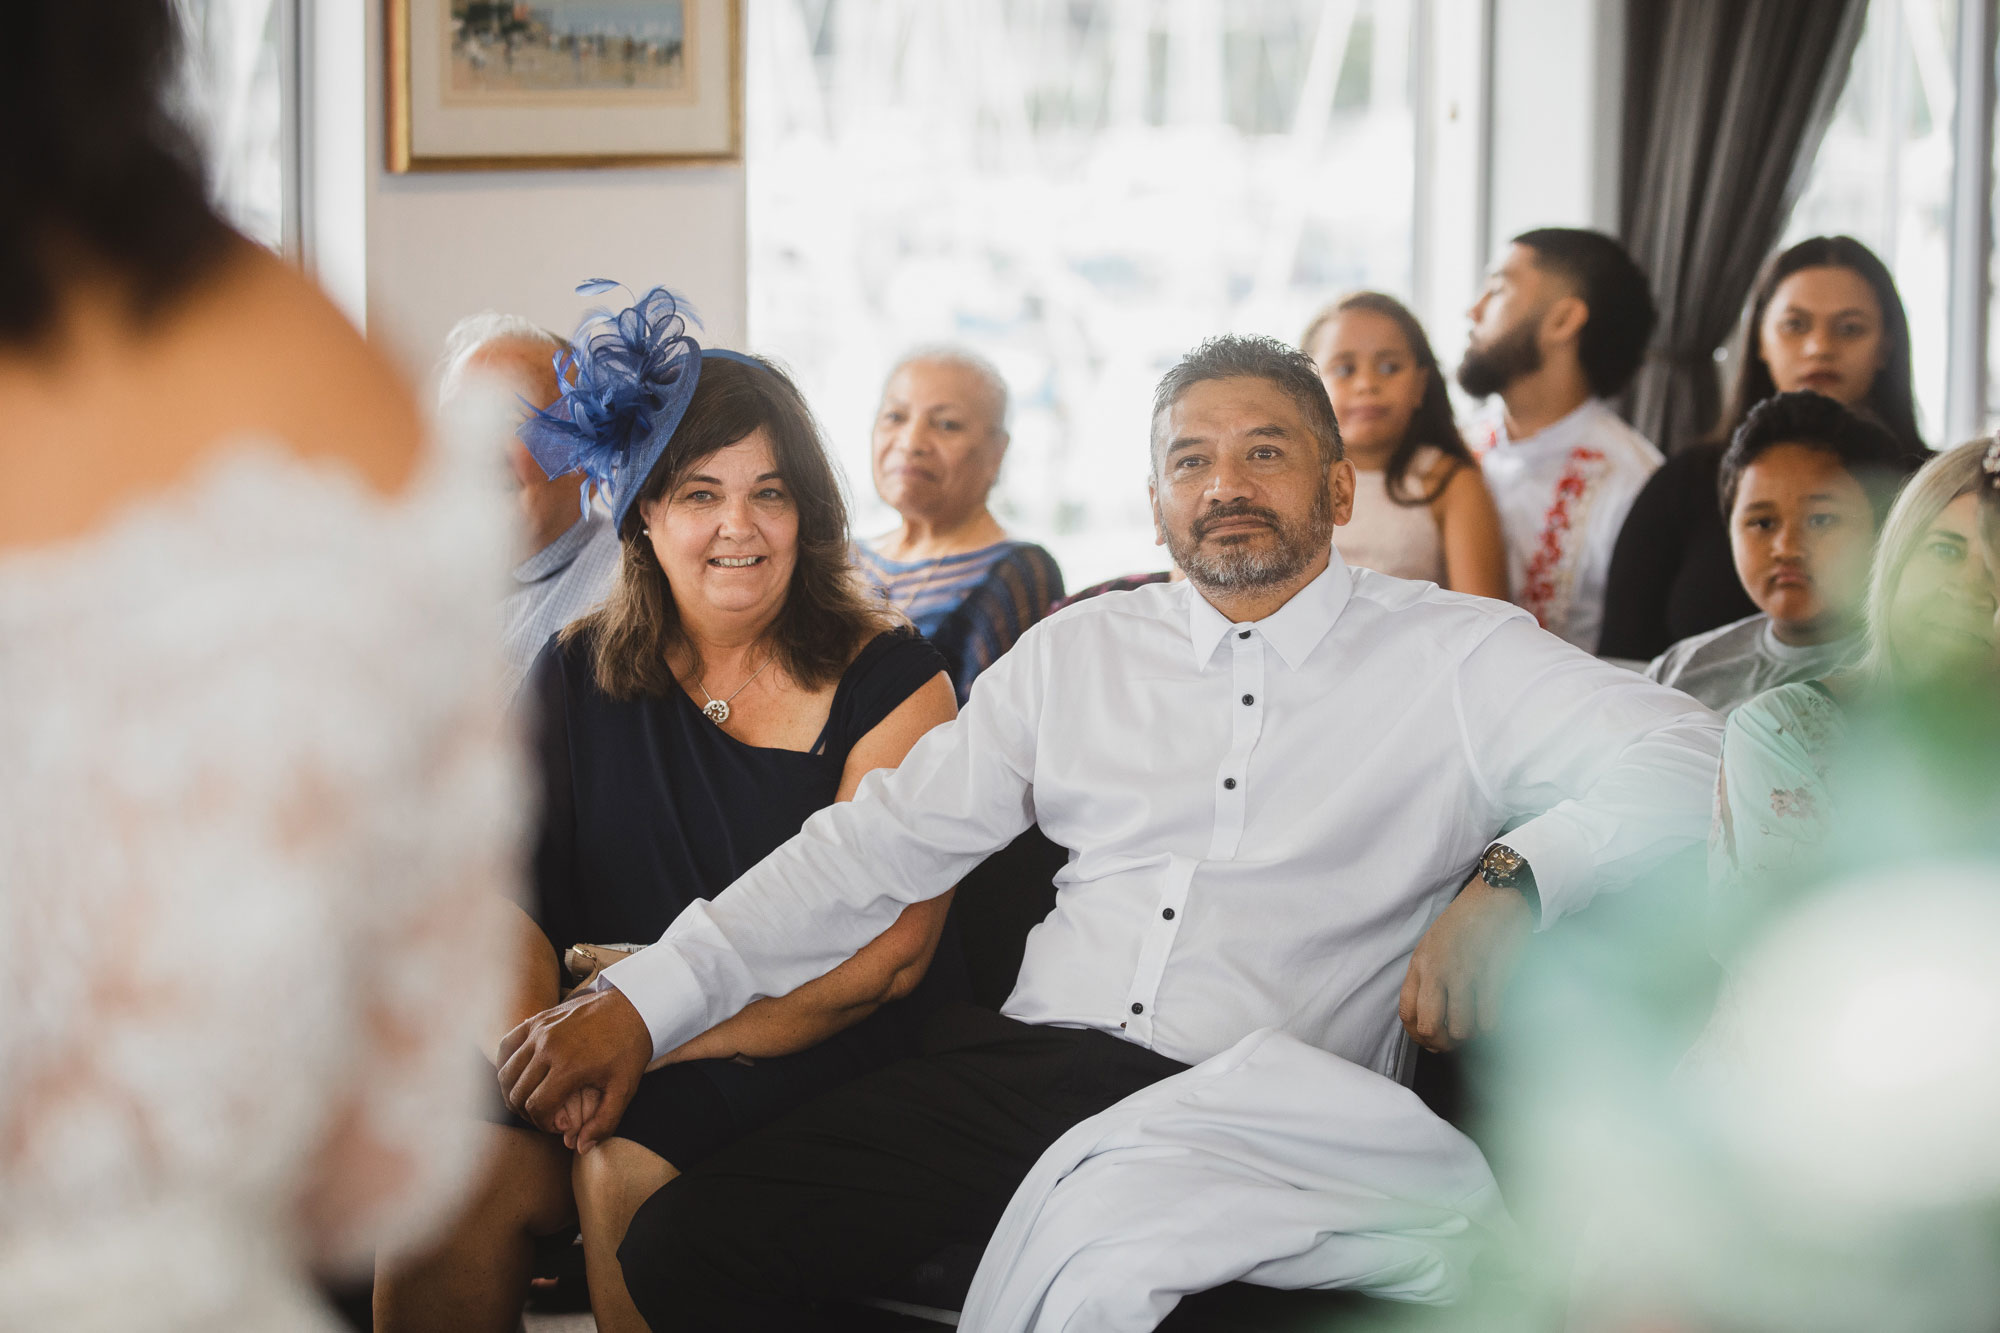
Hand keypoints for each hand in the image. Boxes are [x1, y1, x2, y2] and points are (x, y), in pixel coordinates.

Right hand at [497, 986, 650, 1152]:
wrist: (633, 1006)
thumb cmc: (629, 1050)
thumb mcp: (624, 1089)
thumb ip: (604, 1123)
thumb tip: (581, 1148)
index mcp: (569, 1066)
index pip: (537, 1107)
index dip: (543, 1124)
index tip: (558, 1125)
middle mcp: (548, 1047)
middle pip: (518, 1093)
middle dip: (528, 1113)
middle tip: (546, 1115)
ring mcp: (539, 1030)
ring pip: (507, 1072)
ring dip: (513, 1092)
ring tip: (533, 1100)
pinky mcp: (537, 1020)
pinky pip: (506, 1046)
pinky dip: (506, 1065)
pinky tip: (519, 1076)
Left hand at [1399, 875, 1531, 1052]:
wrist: (1496, 896)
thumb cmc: (1466, 920)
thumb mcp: (1433, 945)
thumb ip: (1427, 976)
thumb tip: (1427, 1014)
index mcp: (1420, 963)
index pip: (1407, 1013)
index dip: (1417, 1035)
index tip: (1429, 1041)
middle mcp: (1438, 970)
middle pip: (1429, 1027)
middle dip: (1442, 1042)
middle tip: (1453, 1041)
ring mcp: (1464, 974)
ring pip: (1460, 1029)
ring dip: (1469, 1034)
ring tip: (1474, 1025)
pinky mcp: (1491, 976)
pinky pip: (1488, 1018)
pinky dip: (1490, 1024)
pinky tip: (1491, 1014)